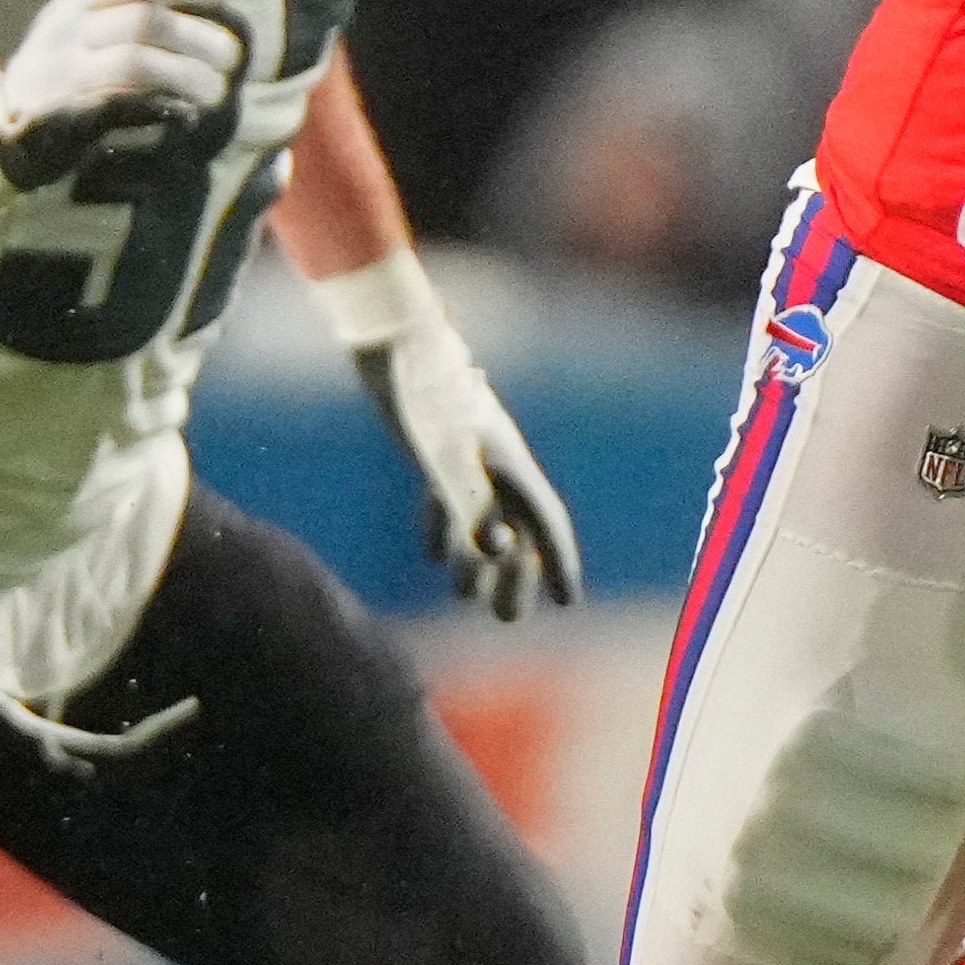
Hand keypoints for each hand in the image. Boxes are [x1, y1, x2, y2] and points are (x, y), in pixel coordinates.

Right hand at [0, 0, 240, 187]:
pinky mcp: (66, 119)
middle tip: (231, 54)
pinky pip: (120, 108)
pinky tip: (186, 113)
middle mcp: (66, 33)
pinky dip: (161, 108)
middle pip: (142, 20)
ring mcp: (64, 77)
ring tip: (215, 89)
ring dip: (186, 74)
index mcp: (73, 3)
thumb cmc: (62, 68)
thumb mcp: (82, 23)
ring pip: (135, 62)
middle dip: (196, 35)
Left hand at [356, 318, 584, 619]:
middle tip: (508, 619)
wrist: (395, 345)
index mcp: (509, 462)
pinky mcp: (435, 451)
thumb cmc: (425, 392)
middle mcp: (494, 463)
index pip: (546, 521)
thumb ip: (469, 504)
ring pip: (482, 519)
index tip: (568, 602)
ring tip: (467, 594)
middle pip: (516, 530)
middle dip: (516, 577)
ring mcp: (465, 457)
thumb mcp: (446, 455)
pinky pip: (450, 501)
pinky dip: (444, 531)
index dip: (559, 562)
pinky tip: (433, 555)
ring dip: (478, 561)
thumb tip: (494, 551)